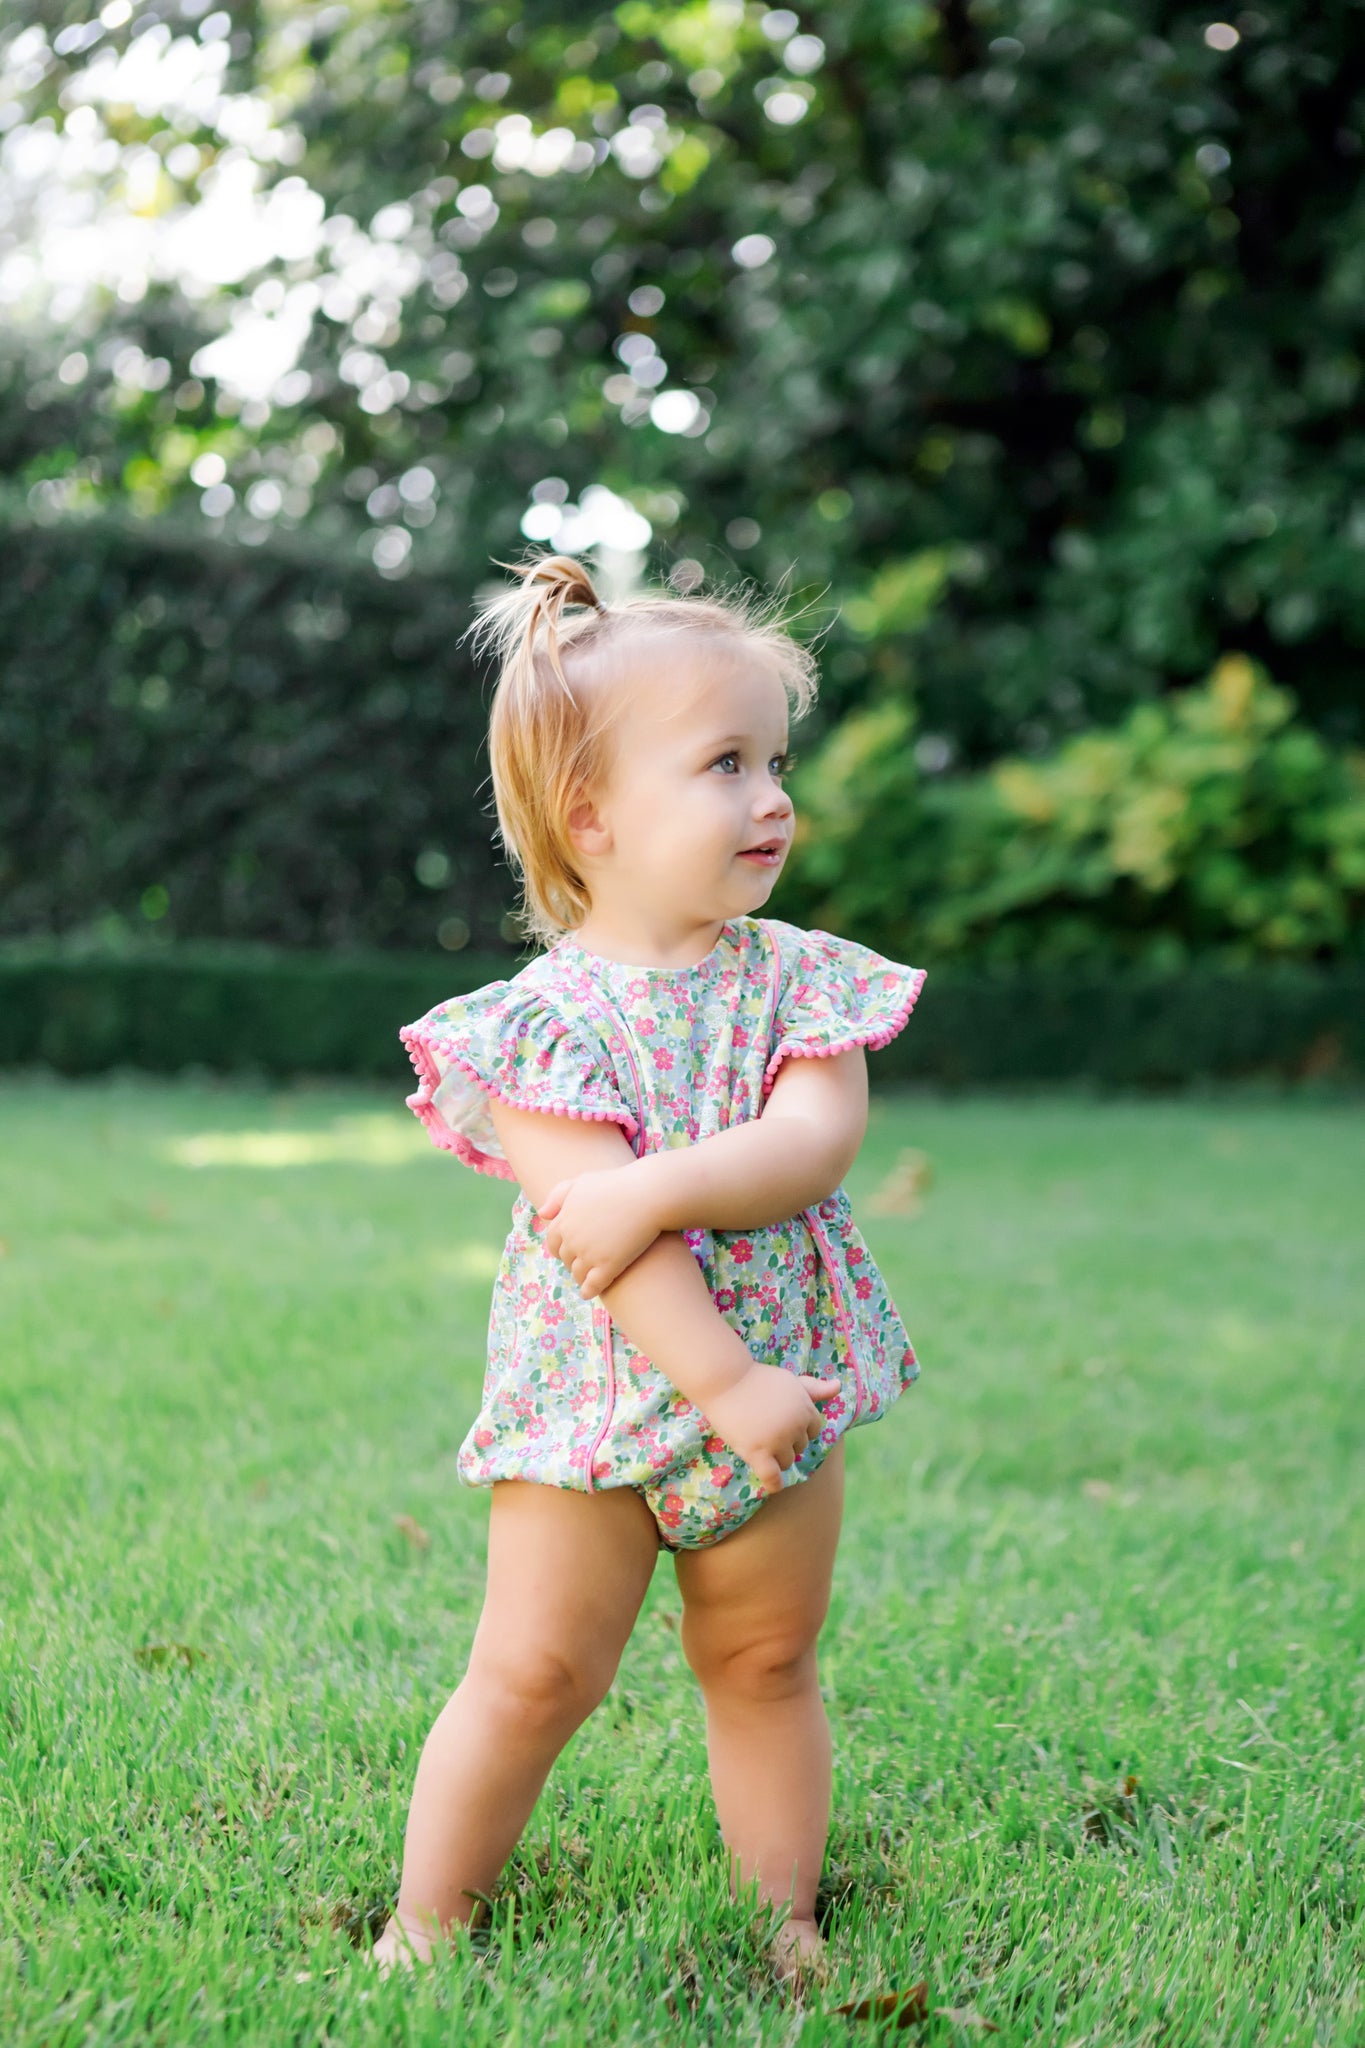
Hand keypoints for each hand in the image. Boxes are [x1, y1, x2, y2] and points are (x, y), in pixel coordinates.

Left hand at [536, 1163, 663, 1298]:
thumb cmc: (617, 1185)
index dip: (560, 1247)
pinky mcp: (608, 1266)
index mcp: (564, 1220)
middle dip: (572, 1261)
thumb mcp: (582, 1183)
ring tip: (590, 1276)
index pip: (552, 1242)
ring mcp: (589, 1254)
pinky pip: (592, 1287)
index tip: (570, 1250)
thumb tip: (542, 1214)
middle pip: (566, 1259)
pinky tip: (590, 1292)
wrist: (647, 1195)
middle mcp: (572, 1240)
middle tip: (584, 1262)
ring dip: (582, 1276)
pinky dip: (588, 1291)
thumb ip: (558, 1195)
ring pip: (577, 1274)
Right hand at [701, 1363, 840, 1496]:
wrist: (725, 1379)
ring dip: (777, 1457)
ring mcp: (777, 1440)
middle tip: (765, 1427)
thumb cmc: (757, 1379)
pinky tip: (775, 1486)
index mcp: (805, 1409)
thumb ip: (815, 1388)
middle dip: (787, 1440)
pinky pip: (772, 1477)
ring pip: (788, 1461)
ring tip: (758, 1441)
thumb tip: (838, 1386)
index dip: (799, 1428)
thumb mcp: (790, 1381)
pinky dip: (775, 1484)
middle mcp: (795, 1426)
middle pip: (801, 1447)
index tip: (782, 1422)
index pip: (814, 1430)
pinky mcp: (757, 1452)